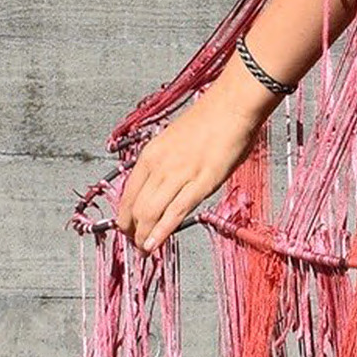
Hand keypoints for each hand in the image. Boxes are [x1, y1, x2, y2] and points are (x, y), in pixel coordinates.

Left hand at [113, 67, 272, 252]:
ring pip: (150, 213)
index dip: (125, 216)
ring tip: (145, 250)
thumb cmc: (210, 121)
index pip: (127, 193)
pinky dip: (161, 232)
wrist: (232, 107)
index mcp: (150, 155)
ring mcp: (179, 174)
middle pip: (135, 207)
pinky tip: (154, 244)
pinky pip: (175, 212)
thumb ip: (168, 165)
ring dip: (144, 236)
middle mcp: (159, 165)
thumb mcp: (176, 142)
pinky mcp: (201, 183)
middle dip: (132, 231)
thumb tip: (165, 187)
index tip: (128, 229)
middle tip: (137, 245)